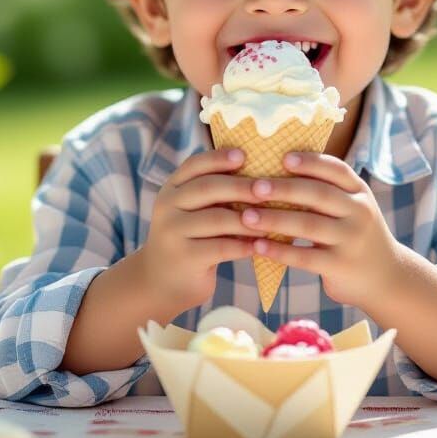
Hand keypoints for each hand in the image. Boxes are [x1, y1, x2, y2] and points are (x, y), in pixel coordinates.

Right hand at [140, 148, 256, 312]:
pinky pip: (220, 247)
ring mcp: (172, 232)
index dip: (219, 158)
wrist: (163, 282)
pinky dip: (244, 245)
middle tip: (268, 188)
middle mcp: (167, 206)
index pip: (195, 165)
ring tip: (273, 219)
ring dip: (248, 219)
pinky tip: (261, 245)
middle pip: (207, 188)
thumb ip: (214, 193)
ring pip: (217, 218)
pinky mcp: (184, 257)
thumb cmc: (191, 238)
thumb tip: (258, 173)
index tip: (244, 155)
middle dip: (241, 186)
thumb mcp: (193, 211)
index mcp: (171, 188)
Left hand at [239, 151, 401, 309]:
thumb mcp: (353, 208)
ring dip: (274, 219)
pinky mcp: (341, 266)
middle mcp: (359, 212)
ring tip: (247, 217)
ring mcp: (351, 240)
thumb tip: (279, 169)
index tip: (283, 158)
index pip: (335, 169)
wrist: (387, 278)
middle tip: (254, 187)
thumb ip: (327, 192)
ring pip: (308, 225)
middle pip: (318, 194)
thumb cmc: (357, 235)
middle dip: (283, 189)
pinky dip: (280, 251)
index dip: (310, 162)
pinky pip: (305, 256)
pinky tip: (258, 247)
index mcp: (360, 192)